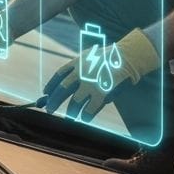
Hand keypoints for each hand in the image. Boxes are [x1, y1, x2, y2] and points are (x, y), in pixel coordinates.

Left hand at [42, 28, 159, 121]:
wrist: (128, 57)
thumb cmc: (111, 57)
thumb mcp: (91, 55)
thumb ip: (80, 65)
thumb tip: (69, 76)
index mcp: (77, 62)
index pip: (59, 75)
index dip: (51, 85)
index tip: (45, 93)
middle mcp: (80, 73)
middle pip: (62, 90)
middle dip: (54, 101)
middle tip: (50, 109)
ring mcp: (90, 84)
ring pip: (74, 103)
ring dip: (71, 111)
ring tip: (69, 117)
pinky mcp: (101, 94)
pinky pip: (89, 110)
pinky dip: (85, 115)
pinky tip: (84, 119)